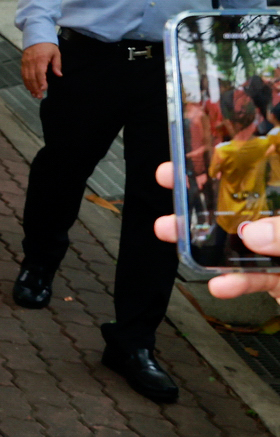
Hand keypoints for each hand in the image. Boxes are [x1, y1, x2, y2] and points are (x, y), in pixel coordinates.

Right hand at [21, 42, 61, 98]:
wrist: (36, 36)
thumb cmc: (48, 45)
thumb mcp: (56, 53)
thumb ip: (57, 65)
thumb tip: (59, 75)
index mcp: (41, 59)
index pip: (40, 72)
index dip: (41, 82)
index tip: (44, 89)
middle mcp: (31, 61)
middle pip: (32, 77)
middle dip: (35, 88)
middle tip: (39, 96)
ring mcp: (26, 62)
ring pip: (26, 77)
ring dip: (30, 87)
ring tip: (34, 95)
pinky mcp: (23, 63)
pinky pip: (23, 74)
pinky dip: (26, 82)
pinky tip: (29, 88)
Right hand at [152, 163, 279, 297]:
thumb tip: (252, 232)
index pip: (265, 169)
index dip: (232, 156)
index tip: (199, 150)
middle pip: (242, 200)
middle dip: (203, 193)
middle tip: (171, 182)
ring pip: (237, 238)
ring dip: (202, 238)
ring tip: (172, 232)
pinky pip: (252, 276)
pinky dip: (234, 282)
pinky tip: (220, 285)